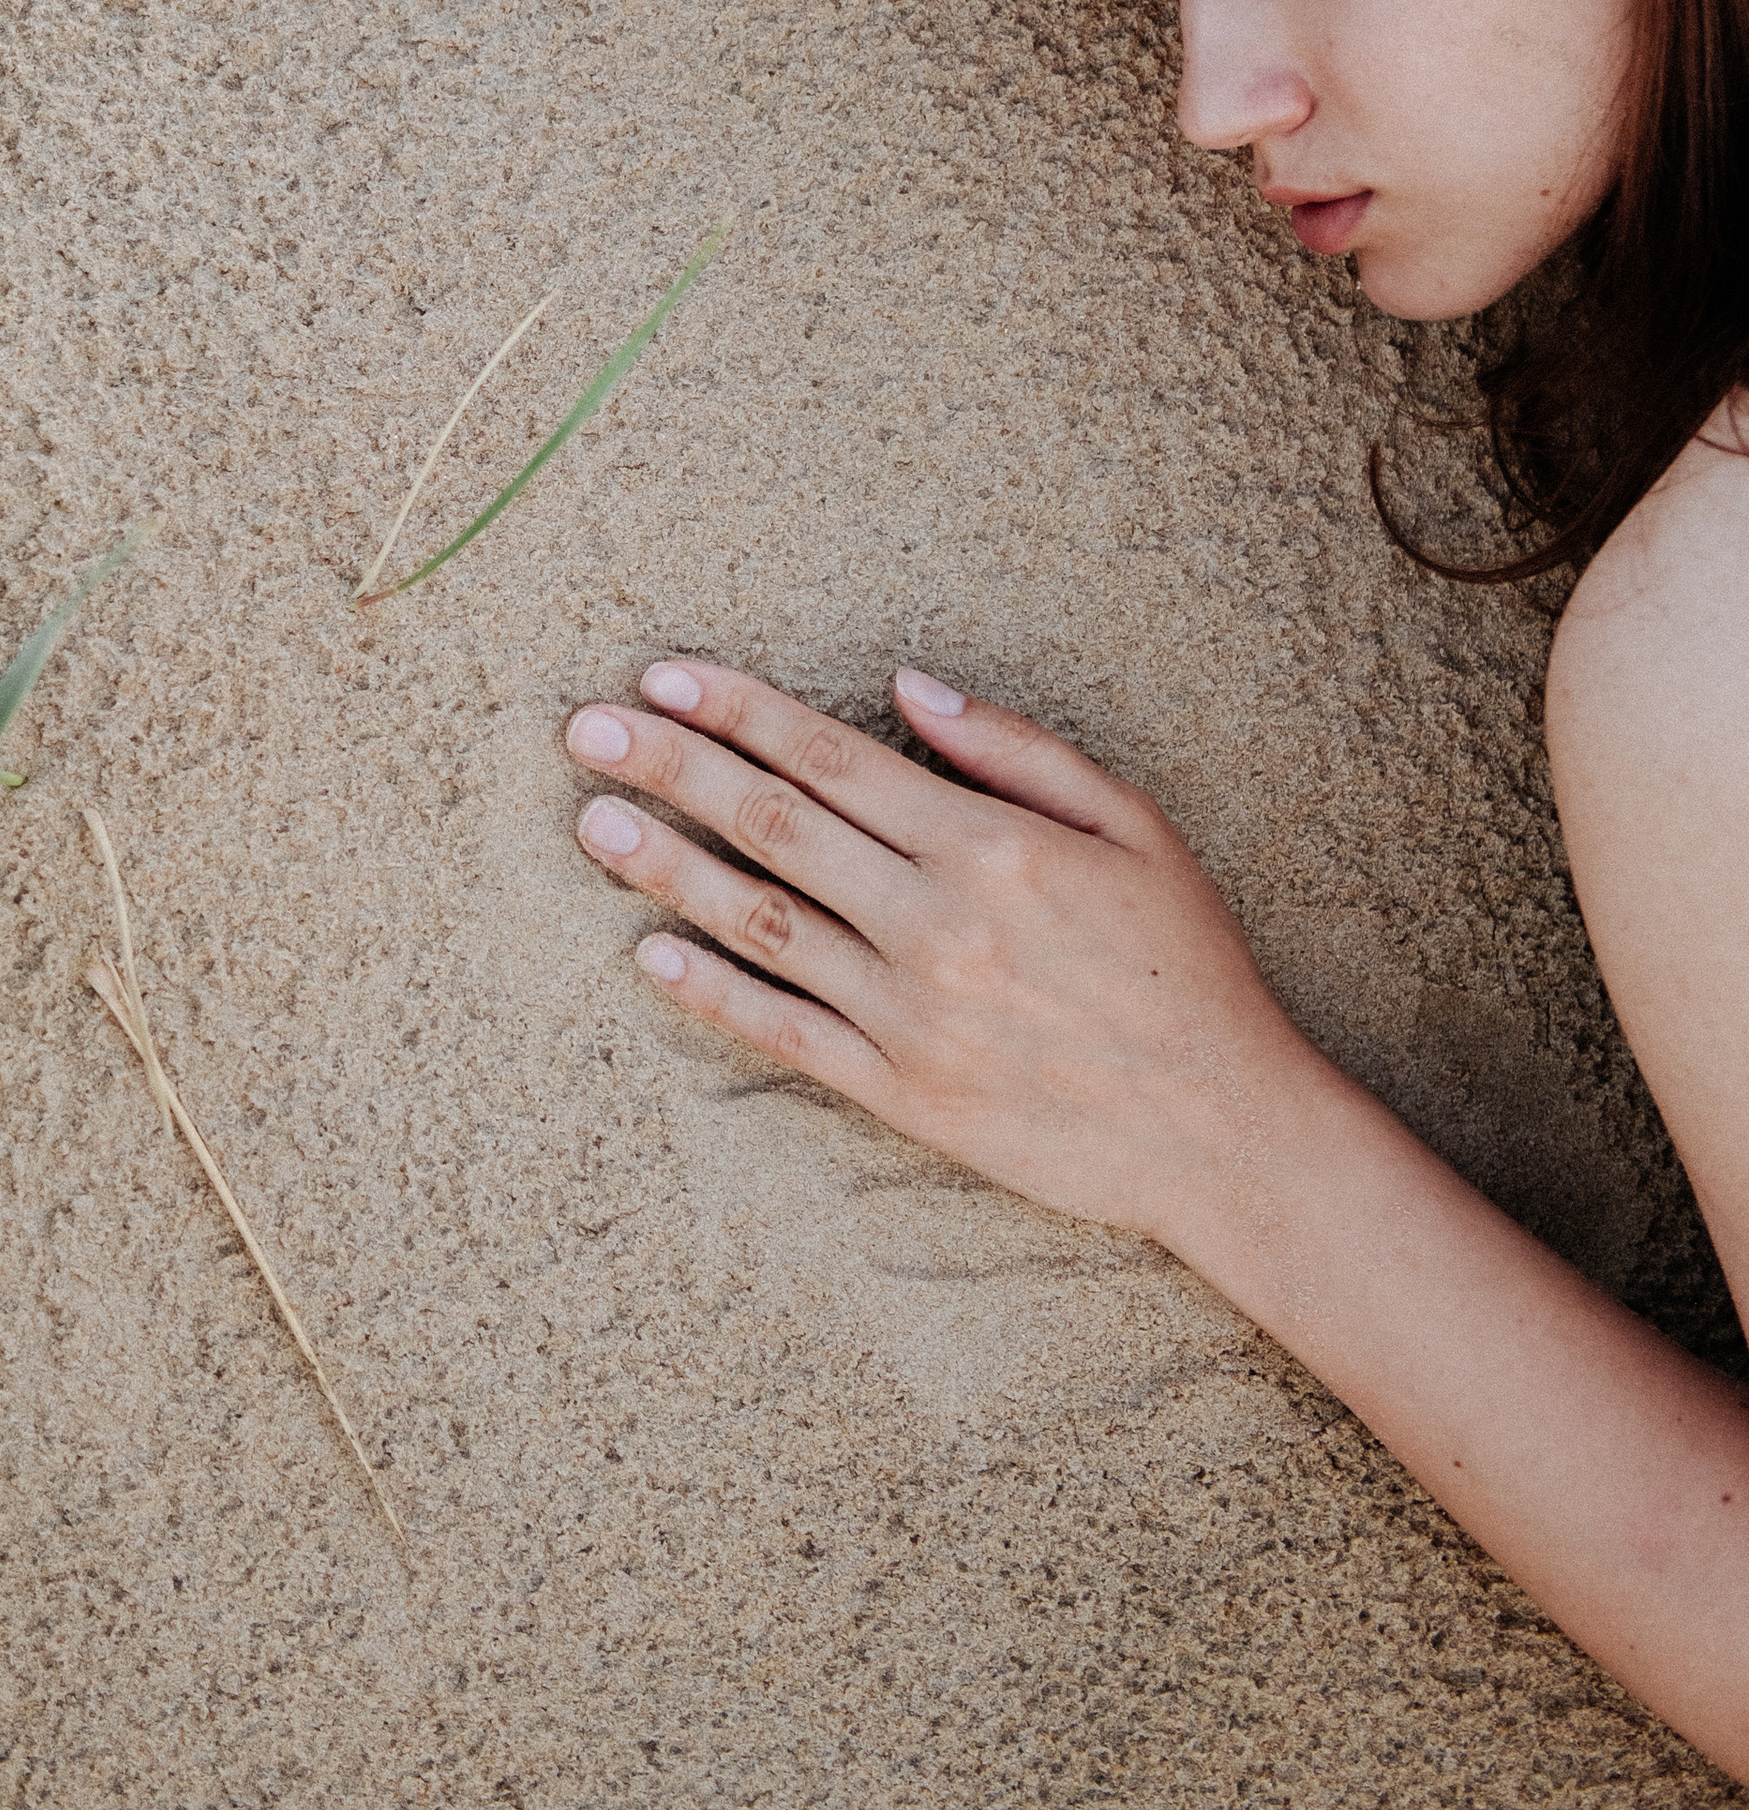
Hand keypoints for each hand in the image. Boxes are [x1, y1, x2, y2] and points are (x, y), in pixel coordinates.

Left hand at [562, 656, 1303, 1242]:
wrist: (1225, 1131)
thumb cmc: (1187, 964)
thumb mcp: (1133, 823)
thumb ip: (1015, 748)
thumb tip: (905, 686)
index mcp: (986, 842)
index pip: (826, 756)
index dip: (735, 710)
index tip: (661, 678)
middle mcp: (934, 922)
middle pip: (771, 824)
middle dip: (669, 767)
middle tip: (583, 731)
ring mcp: (911, 1014)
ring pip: (759, 923)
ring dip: (665, 868)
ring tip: (592, 824)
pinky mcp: (903, 1094)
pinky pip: (785, 1032)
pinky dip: (710, 993)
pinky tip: (649, 956)